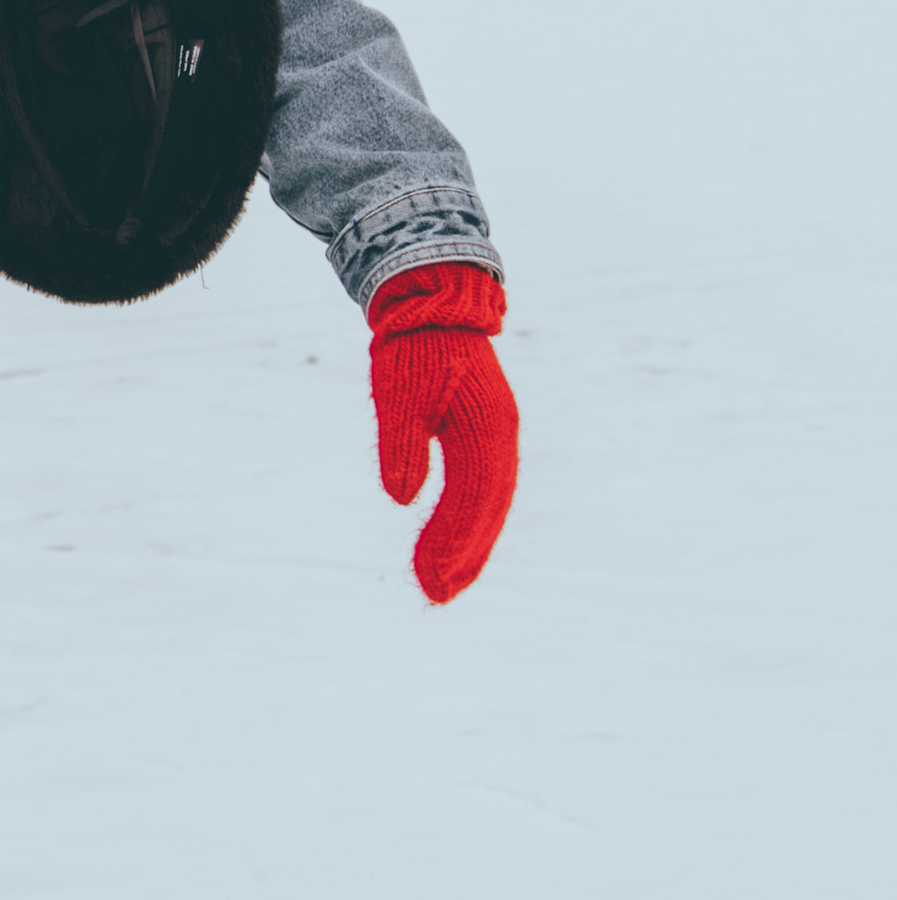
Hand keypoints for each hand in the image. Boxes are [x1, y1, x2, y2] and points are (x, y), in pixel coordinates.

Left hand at [368, 263, 517, 604]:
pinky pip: (482, 489)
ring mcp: (497, 437)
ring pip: (489, 504)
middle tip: (436, 596)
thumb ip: (402, 443)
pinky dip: (469, 521)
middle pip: (488, 510)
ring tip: (443, 586)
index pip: (474, 499)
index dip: (455, 542)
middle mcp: (502, 438)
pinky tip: (452, 547)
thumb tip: (402, 497)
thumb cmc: (414, 346)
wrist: (435, 303)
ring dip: (468, 546)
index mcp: (487, 428)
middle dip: (463, 556)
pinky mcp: (485, 435)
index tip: (432, 579)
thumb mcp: (398, 391)